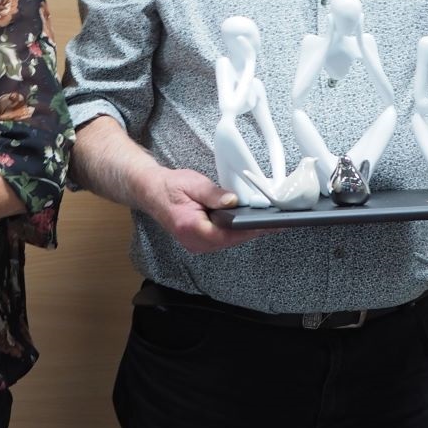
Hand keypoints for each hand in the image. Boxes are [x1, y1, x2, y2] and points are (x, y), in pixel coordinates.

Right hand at [144, 168, 268, 253]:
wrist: (152, 192)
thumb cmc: (169, 187)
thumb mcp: (192, 184)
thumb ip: (213, 194)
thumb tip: (233, 201)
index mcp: (190, 227)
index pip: (225, 234)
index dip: (248, 230)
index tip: (267, 224)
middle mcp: (193, 241)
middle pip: (230, 240)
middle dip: (252, 230)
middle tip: (276, 221)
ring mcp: (197, 244)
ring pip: (228, 242)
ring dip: (246, 232)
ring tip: (266, 221)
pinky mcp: (201, 242)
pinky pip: (223, 240)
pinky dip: (236, 232)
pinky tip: (248, 223)